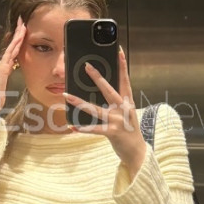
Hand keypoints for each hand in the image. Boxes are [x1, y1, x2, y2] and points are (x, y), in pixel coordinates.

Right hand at [0, 16, 26, 116]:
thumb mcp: (0, 87)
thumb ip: (0, 82)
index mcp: (3, 68)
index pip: (12, 51)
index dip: (16, 41)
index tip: (21, 32)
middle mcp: (2, 64)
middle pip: (12, 45)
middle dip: (17, 33)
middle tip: (22, 22)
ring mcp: (3, 64)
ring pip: (12, 46)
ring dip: (18, 35)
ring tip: (23, 25)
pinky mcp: (3, 67)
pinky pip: (11, 53)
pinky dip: (16, 44)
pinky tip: (20, 37)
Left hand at [63, 46, 146, 177]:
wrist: (138, 152)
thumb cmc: (128, 131)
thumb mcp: (124, 113)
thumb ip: (115, 102)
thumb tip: (99, 91)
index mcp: (127, 102)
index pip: (124, 80)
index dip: (122, 65)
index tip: (118, 51)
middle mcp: (124, 109)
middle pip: (109, 90)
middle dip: (98, 77)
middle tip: (87, 66)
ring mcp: (119, 121)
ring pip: (96, 109)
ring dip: (80, 102)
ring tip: (66, 94)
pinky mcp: (113, 133)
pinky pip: (95, 129)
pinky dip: (83, 128)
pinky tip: (72, 126)